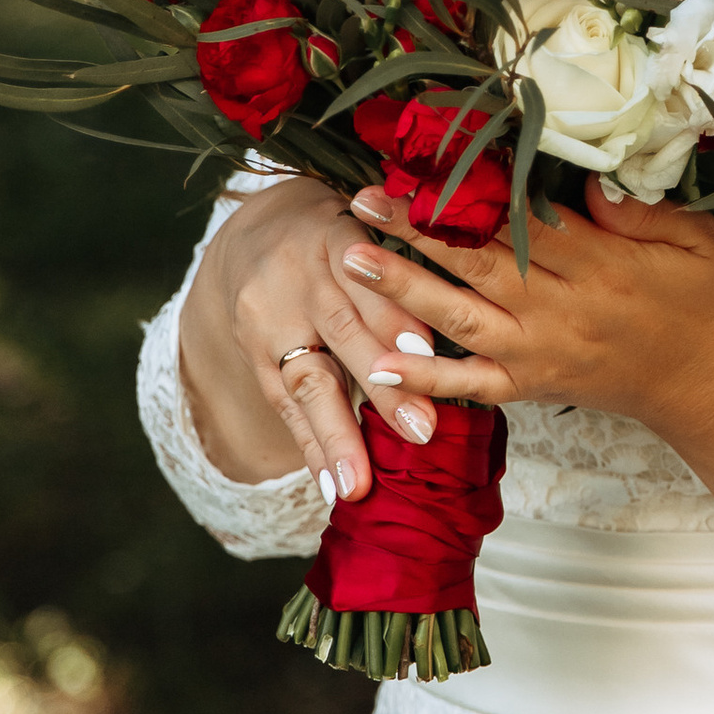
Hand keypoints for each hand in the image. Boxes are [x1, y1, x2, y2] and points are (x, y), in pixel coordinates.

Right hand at [180, 175, 444, 496]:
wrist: (257, 232)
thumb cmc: (340, 236)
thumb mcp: (370, 227)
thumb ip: (407, 262)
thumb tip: (460, 316)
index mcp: (335, 236)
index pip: (367, 279)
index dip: (394, 316)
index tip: (426, 352)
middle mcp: (297, 275)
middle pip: (342, 333)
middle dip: (383, 386)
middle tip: (421, 430)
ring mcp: (268, 318)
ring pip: (308, 379)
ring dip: (337, 435)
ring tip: (358, 485)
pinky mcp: (253, 352)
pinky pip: (284, 404)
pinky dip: (311, 447)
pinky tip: (330, 485)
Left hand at [336, 182, 713, 444]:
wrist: (712, 385)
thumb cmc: (706, 300)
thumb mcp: (695, 240)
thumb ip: (641, 210)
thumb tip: (588, 180)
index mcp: (603, 264)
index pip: (525, 221)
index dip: (473, 192)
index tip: (428, 160)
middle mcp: (562, 311)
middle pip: (479, 262)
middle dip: (417, 229)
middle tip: (362, 199)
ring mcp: (541, 353)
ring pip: (461, 319)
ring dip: (403, 290)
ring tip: (350, 260)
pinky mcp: (533, 386)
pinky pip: (472, 386)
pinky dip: (425, 379)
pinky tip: (379, 365)